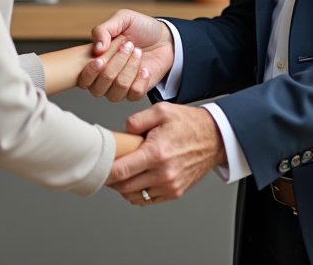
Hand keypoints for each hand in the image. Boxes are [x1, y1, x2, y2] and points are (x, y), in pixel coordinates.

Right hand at [78, 9, 173, 101]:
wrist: (165, 37)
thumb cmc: (141, 27)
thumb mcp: (122, 19)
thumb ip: (103, 30)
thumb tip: (97, 48)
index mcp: (96, 61)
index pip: (84, 78)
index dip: (90, 72)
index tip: (100, 59)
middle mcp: (104, 77)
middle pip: (100, 86)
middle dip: (116, 64)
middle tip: (128, 45)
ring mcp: (120, 86)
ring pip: (117, 91)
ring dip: (128, 70)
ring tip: (138, 52)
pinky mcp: (136, 91)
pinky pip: (133, 95)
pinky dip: (140, 81)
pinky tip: (144, 68)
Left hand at [105, 103, 225, 204]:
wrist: (214, 138)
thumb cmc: (188, 124)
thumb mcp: (161, 111)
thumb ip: (137, 120)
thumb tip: (121, 133)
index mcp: (157, 153)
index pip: (121, 171)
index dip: (104, 170)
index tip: (98, 165)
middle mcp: (163, 173)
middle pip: (124, 187)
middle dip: (110, 180)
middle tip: (105, 168)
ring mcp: (170, 185)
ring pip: (134, 197)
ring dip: (123, 188)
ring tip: (122, 173)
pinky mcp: (175, 192)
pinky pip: (147, 200)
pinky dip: (137, 193)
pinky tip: (136, 179)